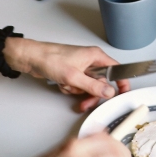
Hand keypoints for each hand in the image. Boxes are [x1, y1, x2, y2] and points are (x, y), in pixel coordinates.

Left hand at [4, 39, 130, 111]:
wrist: (32, 58)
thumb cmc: (50, 59)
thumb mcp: (74, 76)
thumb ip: (93, 86)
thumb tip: (109, 92)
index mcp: (95, 56)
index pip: (116, 69)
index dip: (121, 82)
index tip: (123, 93)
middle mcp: (91, 61)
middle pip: (101, 82)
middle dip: (92, 93)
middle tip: (87, 100)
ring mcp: (81, 67)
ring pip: (89, 86)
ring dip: (78, 91)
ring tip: (67, 86)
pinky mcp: (73, 73)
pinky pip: (78, 86)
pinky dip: (71, 88)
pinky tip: (62, 84)